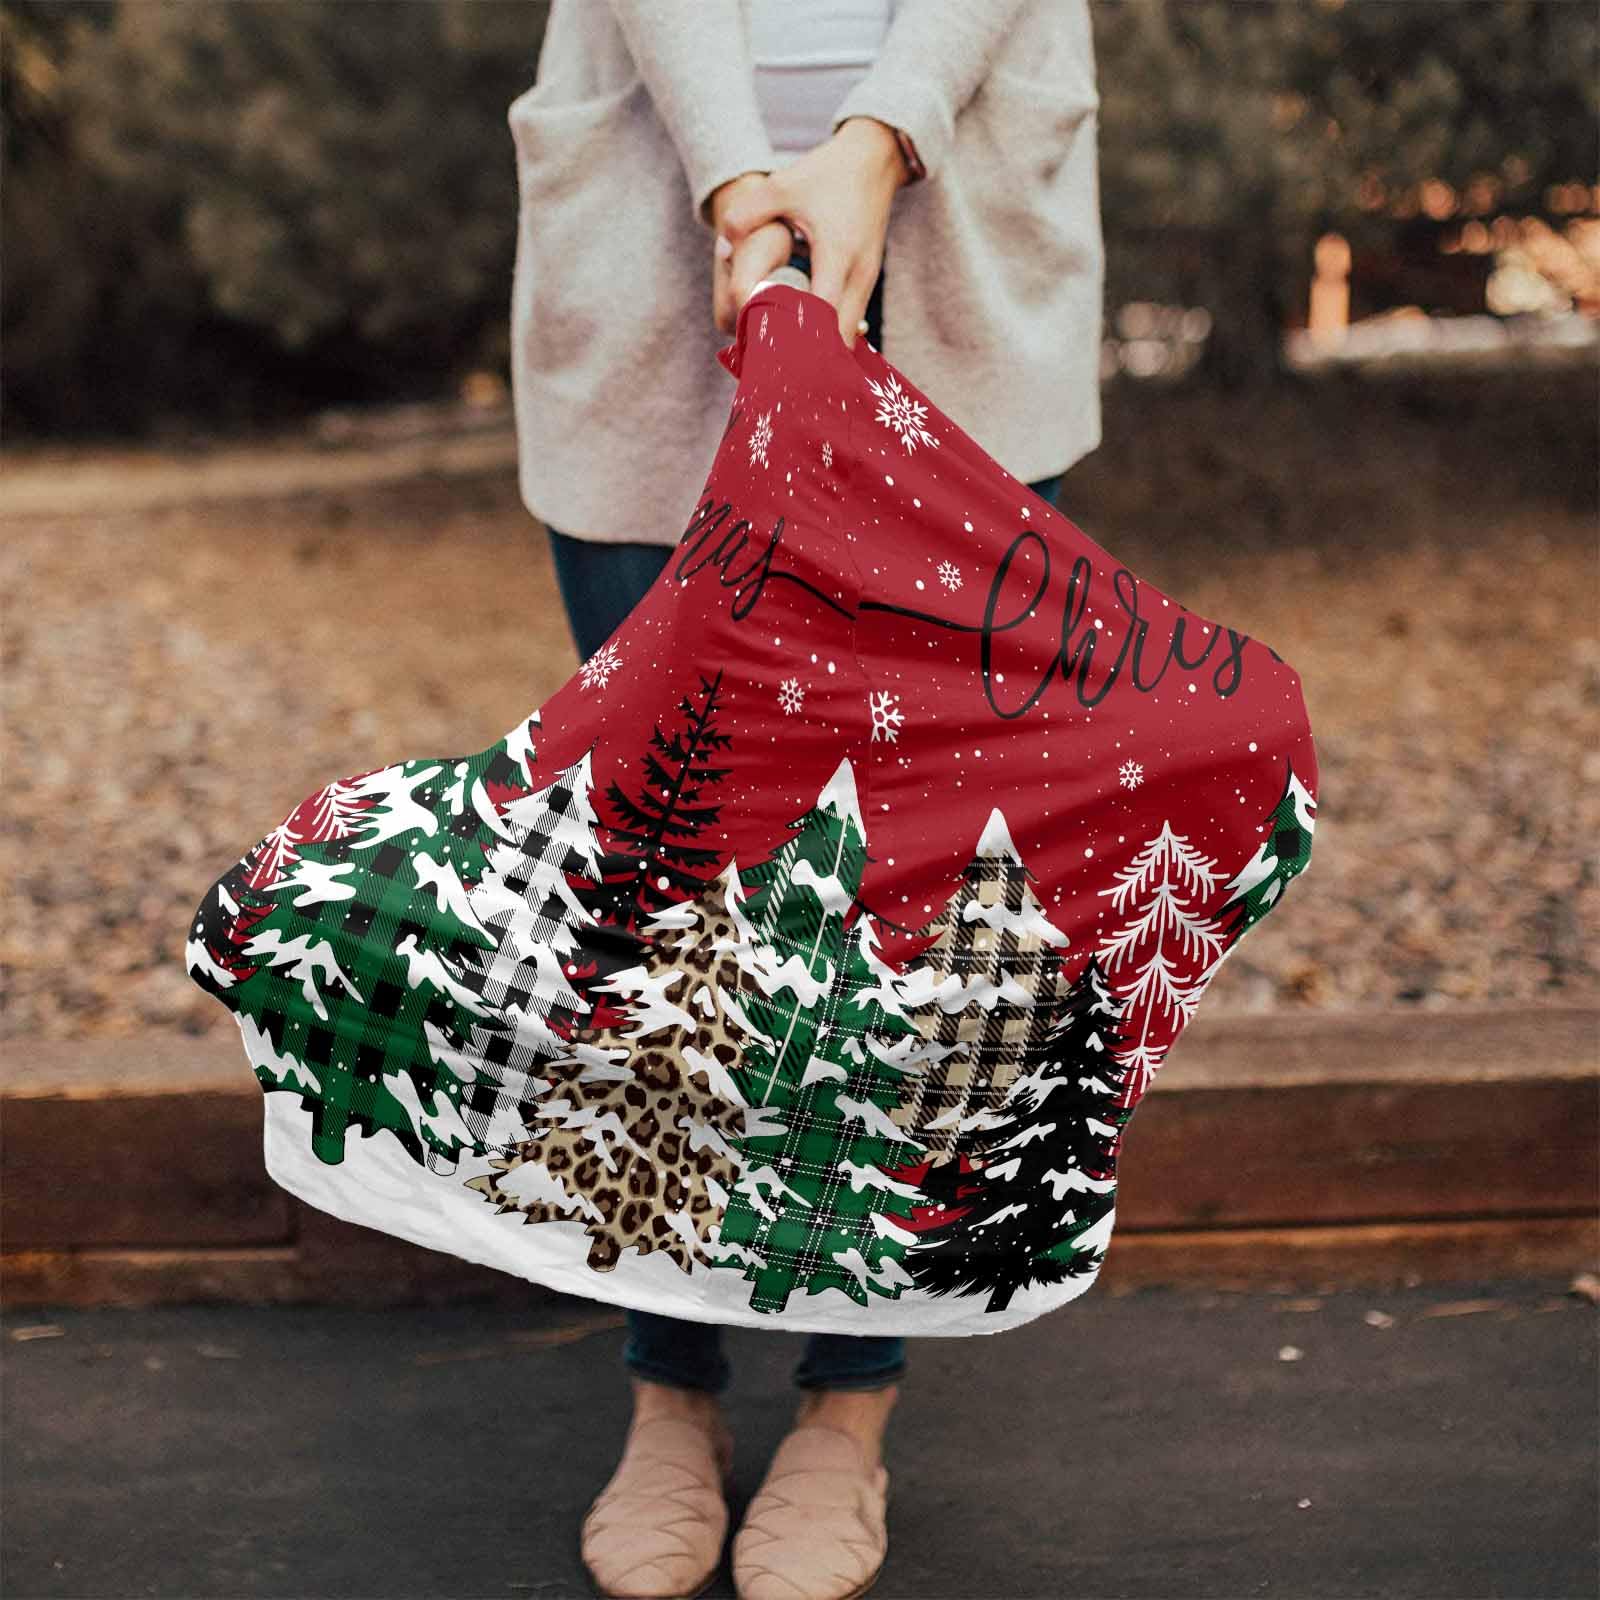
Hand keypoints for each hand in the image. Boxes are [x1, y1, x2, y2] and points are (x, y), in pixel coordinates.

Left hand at [714, 118, 907, 347]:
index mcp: (837, 255)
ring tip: (787, 360)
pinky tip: (804, 339)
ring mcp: (867, 281)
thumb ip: (746, 214)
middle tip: (776, 368)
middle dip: (810, 358)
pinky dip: (830, 335)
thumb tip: (722, 249)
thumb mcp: (782, 186)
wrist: (874, 159)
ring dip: (821, 349)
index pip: (822, 317)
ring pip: (848, 336)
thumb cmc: (827, 173)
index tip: (772, 356)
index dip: (798, 341)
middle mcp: (858, 275)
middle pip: (840, 340)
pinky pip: (850, 322)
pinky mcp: (866, 282)